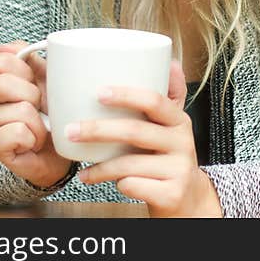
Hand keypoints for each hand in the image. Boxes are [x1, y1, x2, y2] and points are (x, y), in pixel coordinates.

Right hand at [0, 41, 73, 188]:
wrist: (59, 147)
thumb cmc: (50, 112)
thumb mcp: (46, 79)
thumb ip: (30, 59)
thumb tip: (5, 47)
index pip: (2, 60)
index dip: (26, 71)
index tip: (35, 83)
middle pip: (3, 83)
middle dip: (33, 95)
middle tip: (38, 107)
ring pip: (19, 109)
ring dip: (38, 120)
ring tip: (38, 126)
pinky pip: (17, 132)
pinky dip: (34, 137)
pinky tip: (31, 141)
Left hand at [72, 59, 222, 217]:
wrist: (188, 199)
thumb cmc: (169, 158)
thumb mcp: (172, 127)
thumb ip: (169, 96)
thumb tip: (170, 61)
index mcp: (178, 120)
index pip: (154, 100)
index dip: (126, 94)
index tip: (98, 92)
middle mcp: (183, 142)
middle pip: (135, 131)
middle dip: (98, 129)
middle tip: (72, 130)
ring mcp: (178, 169)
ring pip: (129, 164)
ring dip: (99, 166)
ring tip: (81, 169)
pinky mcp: (171, 194)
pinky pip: (132, 185)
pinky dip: (112, 184)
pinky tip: (99, 181)